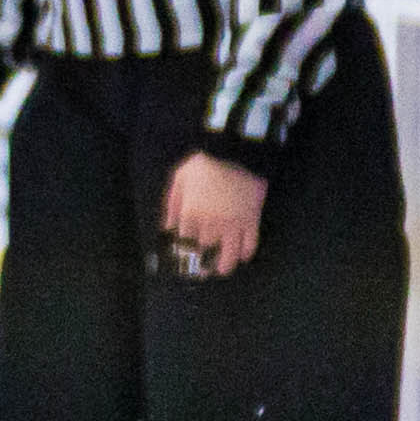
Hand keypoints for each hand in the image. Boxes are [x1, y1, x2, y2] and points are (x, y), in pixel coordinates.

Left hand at [158, 153, 268, 276]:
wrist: (236, 150)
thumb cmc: (204, 162)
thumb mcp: (180, 178)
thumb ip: (172, 204)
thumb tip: (168, 227)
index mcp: (191, 214)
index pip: (185, 241)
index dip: (185, 249)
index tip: (185, 255)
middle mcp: (211, 224)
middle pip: (206, 249)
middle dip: (203, 257)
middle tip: (202, 267)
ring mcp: (233, 223)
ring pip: (229, 254)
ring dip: (225, 265)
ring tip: (222, 270)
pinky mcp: (251, 220)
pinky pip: (250, 243)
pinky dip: (246, 252)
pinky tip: (242, 256)